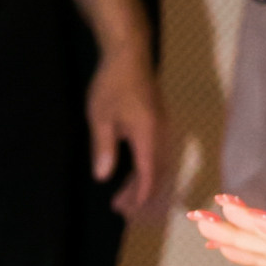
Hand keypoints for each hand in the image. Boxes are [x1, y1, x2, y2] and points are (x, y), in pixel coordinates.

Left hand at [87, 47, 165, 219]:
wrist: (130, 54)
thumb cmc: (111, 84)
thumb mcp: (100, 116)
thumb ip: (103, 147)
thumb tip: (103, 176)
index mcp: (148, 135)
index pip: (148, 175)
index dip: (139, 196)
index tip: (126, 210)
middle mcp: (162, 135)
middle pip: (158, 175)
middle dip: (142, 197)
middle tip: (122, 211)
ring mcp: (165, 129)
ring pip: (161, 167)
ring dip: (146, 185)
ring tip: (125, 198)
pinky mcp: (162, 125)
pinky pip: (161, 156)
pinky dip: (149, 172)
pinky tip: (135, 176)